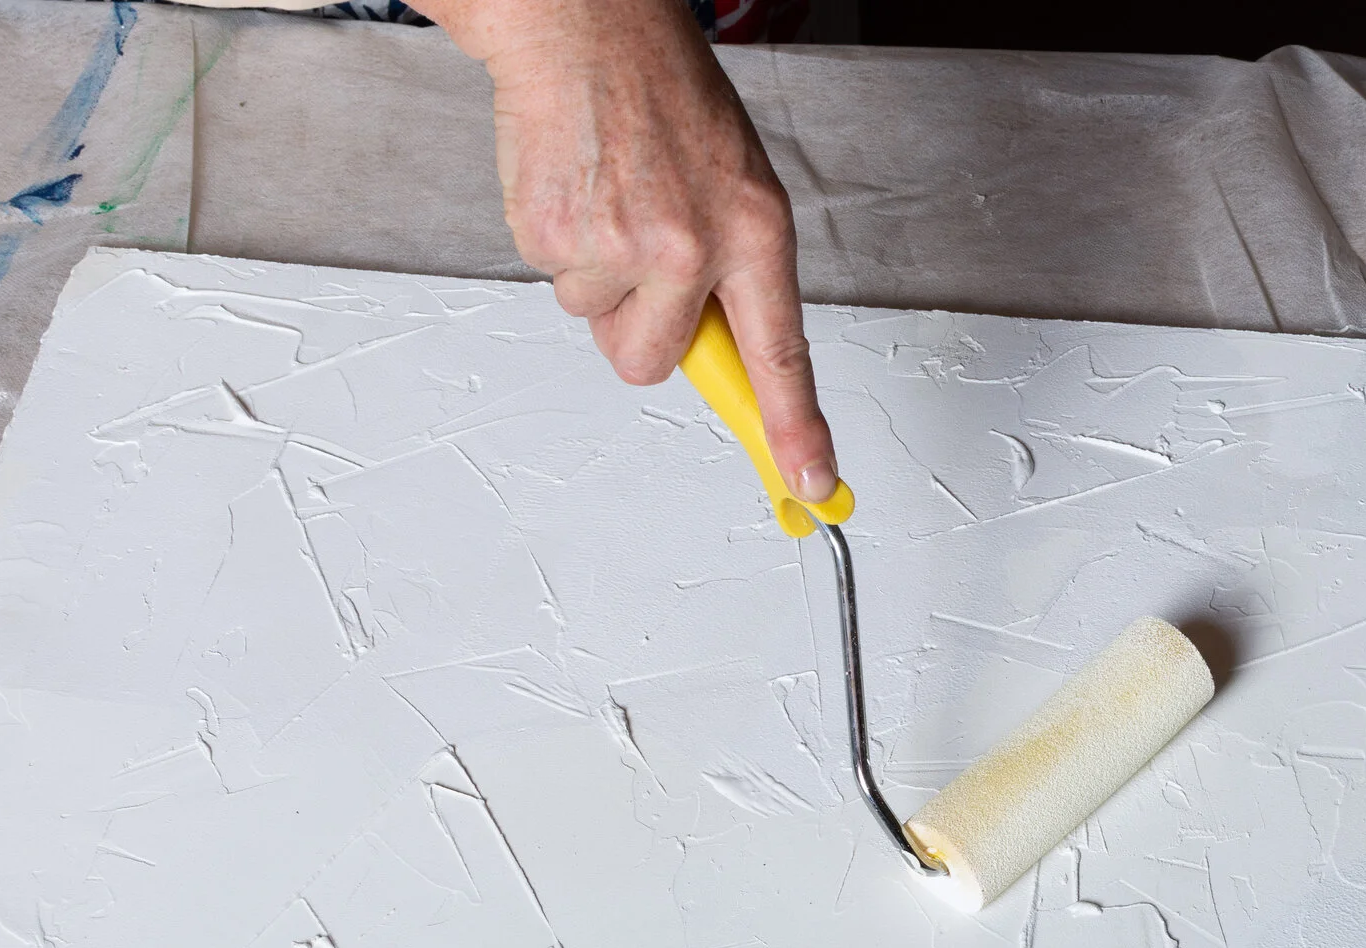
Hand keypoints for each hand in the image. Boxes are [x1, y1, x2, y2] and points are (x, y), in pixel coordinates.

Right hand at [419, 0, 839, 502]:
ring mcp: (622, 247)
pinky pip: (554, 282)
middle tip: (641, 254)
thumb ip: (735, 273)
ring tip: (611, 196)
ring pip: (598, 322)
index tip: (811, 485)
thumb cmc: (662, 95)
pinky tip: (578, 184)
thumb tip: (724, 354)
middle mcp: (693, 246)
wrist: (586, 26)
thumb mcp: (735, 181)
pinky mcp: (556, 239)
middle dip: (639, 327)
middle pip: (654, 362)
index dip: (795, 430)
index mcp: (755, 231)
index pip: (782, 355)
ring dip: (598, 276)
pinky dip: (559, 243)